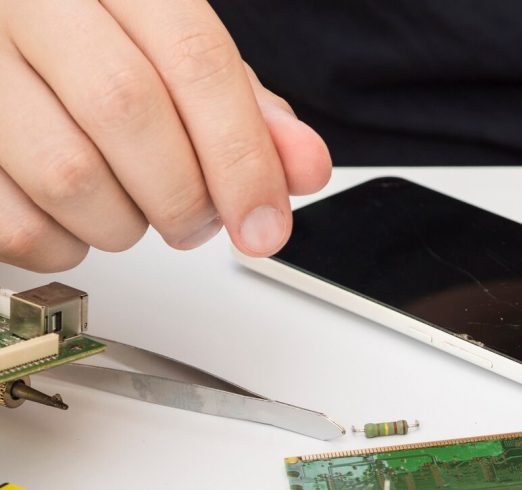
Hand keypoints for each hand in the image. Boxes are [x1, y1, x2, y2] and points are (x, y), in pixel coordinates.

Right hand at [0, 0, 331, 271]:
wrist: (8, 33)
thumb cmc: (103, 47)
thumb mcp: (183, 57)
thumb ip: (246, 109)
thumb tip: (303, 165)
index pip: (195, 60)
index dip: (242, 157)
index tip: (265, 224)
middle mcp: (33, 3)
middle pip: (127, 111)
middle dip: (185, 195)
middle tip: (198, 220)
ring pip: (66, 174)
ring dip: (124, 224)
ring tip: (136, 209)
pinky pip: (14, 223)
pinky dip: (64, 245)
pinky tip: (79, 218)